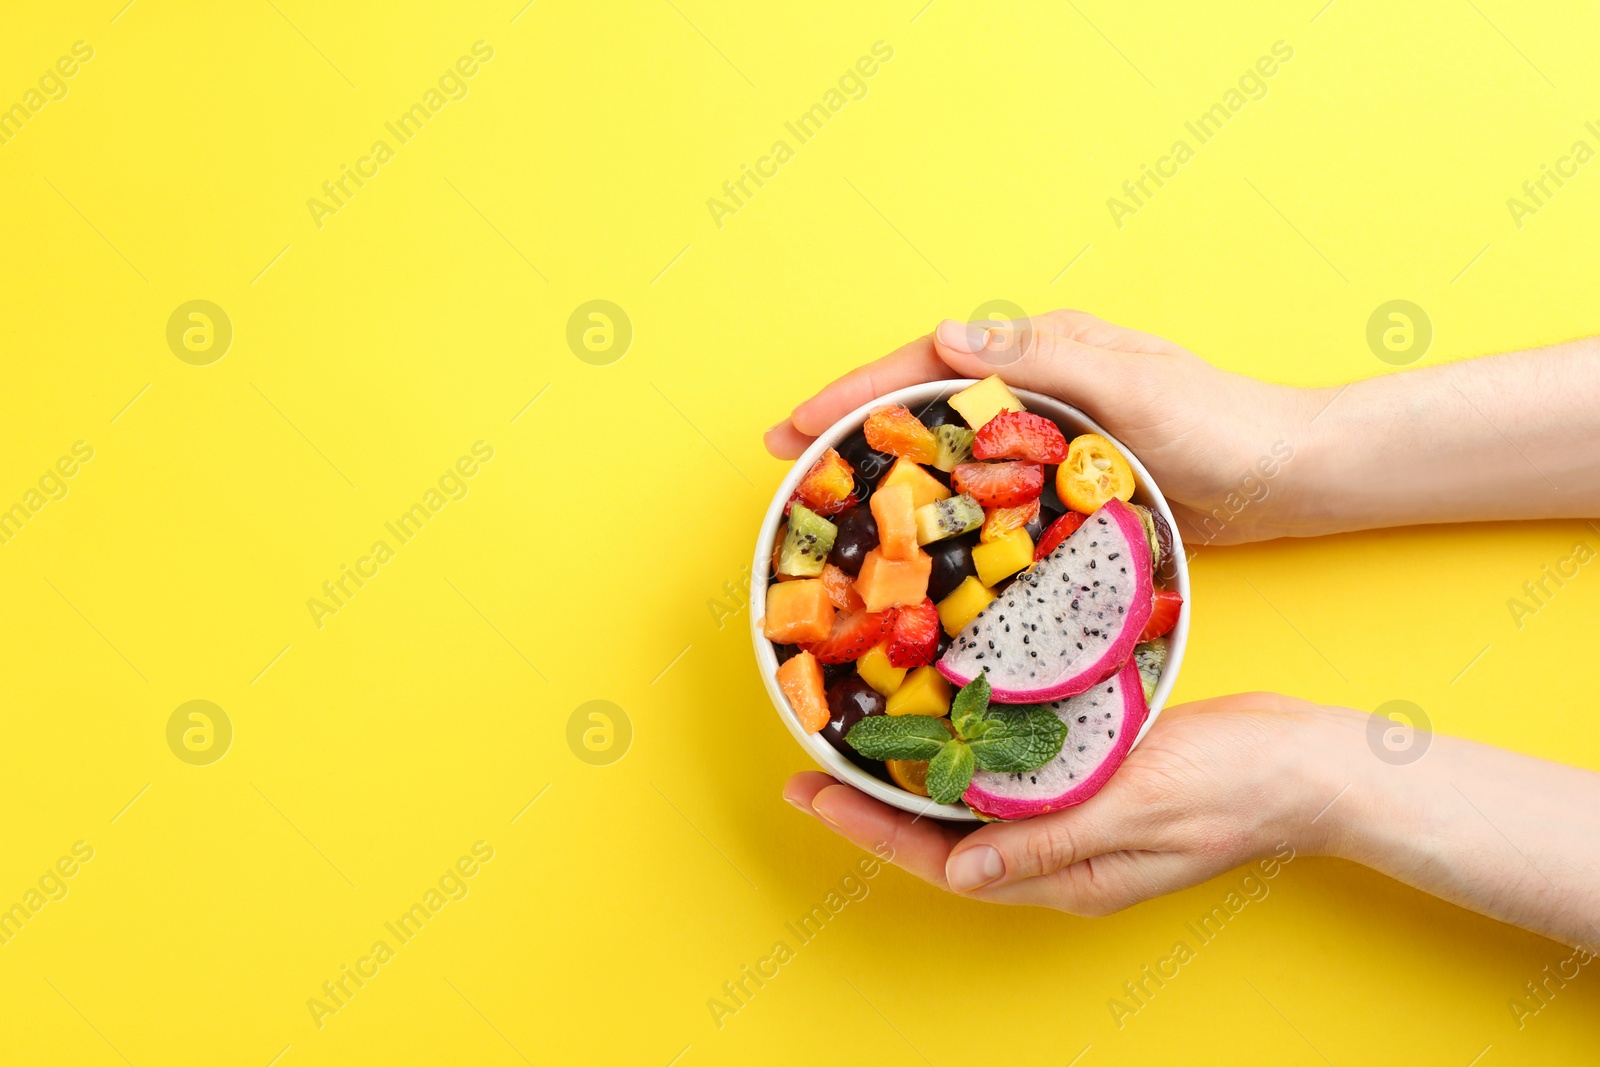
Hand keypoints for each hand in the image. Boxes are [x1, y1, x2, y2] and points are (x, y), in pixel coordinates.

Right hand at [764, 310, 1316, 544]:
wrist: (1286, 474)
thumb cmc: (1221, 424)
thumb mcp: (1135, 385)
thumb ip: (1047, 358)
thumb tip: (947, 335)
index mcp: (1040, 351)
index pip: (925, 363)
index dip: (853, 392)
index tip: (794, 426)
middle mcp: (1033, 385)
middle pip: (918, 399)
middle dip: (846, 424)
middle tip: (782, 462)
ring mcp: (1044, 433)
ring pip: (942, 444)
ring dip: (881, 465)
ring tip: (822, 502)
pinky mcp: (1059, 478)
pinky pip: (978, 486)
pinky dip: (934, 503)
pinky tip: (910, 538)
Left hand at [782, 693, 1350, 913]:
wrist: (1308, 761)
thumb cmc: (1234, 786)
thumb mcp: (1138, 809)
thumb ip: (1047, 841)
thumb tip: (958, 871)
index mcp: (1066, 877)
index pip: (943, 861)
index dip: (871, 829)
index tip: (812, 792)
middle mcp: (1061, 855)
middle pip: (944, 838)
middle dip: (873, 808)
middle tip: (809, 769)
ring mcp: (1078, 819)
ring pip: (972, 808)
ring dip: (914, 781)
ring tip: (857, 745)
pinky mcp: (1094, 779)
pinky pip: (1012, 776)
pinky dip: (968, 753)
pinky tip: (943, 723)